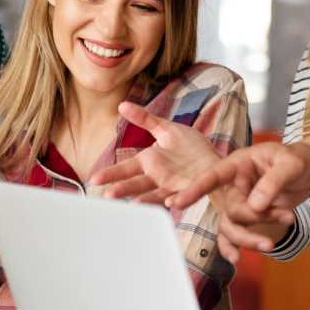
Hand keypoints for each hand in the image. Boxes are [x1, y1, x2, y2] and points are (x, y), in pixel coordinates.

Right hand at [89, 101, 225, 203]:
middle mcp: (158, 176)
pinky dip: (176, 201)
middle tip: (108, 196)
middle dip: (123, 189)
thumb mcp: (167, 129)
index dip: (111, 174)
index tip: (94, 179)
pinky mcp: (190, 191)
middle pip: (136, 184)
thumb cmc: (191, 147)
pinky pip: (182, 197)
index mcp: (150, 161)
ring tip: (133, 204)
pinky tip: (171, 203)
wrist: (215, 158)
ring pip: (155, 195)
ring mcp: (173, 185)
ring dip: (144, 200)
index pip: (126, 168)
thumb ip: (145, 119)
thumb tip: (122, 105)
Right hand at [166, 142, 309, 257]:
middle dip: (253, 220)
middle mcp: (234, 184)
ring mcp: (240, 201)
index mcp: (239, 164)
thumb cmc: (299, 160)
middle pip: (230, 209)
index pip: (213, 175)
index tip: (177, 202)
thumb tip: (255, 206)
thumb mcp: (290, 165)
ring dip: (249, 238)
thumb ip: (272, 183)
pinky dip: (235, 245)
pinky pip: (236, 233)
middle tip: (284, 223)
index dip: (195, 189)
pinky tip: (236, 259)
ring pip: (232, 225)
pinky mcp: (248, 216)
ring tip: (270, 245)